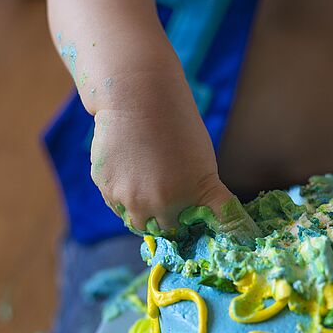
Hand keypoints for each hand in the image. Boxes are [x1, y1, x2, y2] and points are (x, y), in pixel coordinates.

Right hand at [89, 72, 234, 235]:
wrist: (138, 99)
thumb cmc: (180, 129)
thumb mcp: (207, 169)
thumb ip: (210, 202)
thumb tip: (228, 227)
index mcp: (179, 202)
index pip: (181, 233)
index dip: (183, 225)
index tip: (186, 216)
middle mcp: (150, 206)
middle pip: (157, 230)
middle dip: (163, 221)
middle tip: (168, 199)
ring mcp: (124, 198)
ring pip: (134, 219)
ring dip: (142, 211)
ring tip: (149, 186)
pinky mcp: (104, 186)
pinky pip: (115, 203)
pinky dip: (123, 195)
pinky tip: (132, 173)